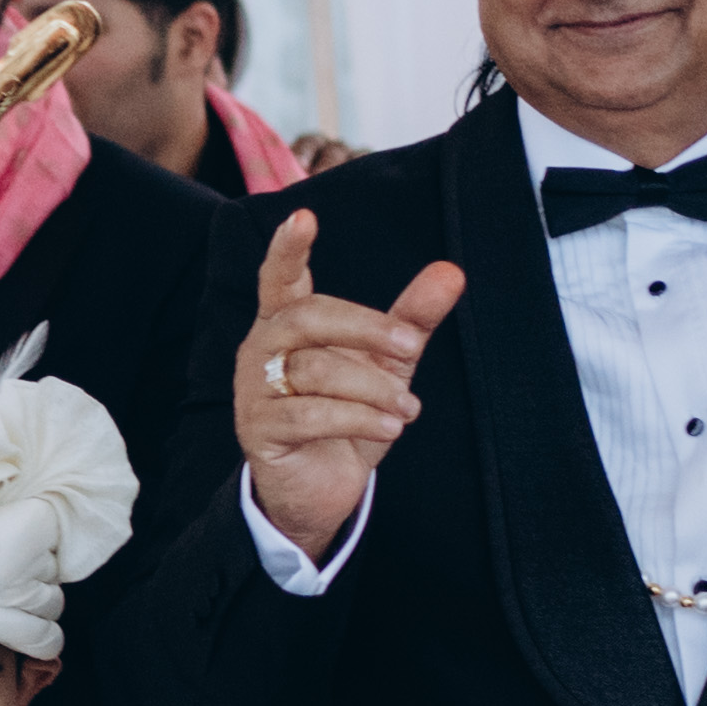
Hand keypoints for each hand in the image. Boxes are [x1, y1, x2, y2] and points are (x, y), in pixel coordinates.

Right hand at [237, 213, 464, 561]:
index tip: (303, 217)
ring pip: (316, 370)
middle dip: (366, 327)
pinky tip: (388, 428)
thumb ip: (411, 318)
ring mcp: (254, 390)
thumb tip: (452, 271)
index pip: (279, 277)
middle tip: (409, 344)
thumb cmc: (348, 413)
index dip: (289, 249)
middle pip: (308, 317)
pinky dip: (358, 419)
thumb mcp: (385, 364)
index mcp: (287, 322)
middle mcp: (262, 348)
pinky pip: (309, 415)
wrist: (321, 488)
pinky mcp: (258, 430)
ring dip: (373, 388)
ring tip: (408, 409)